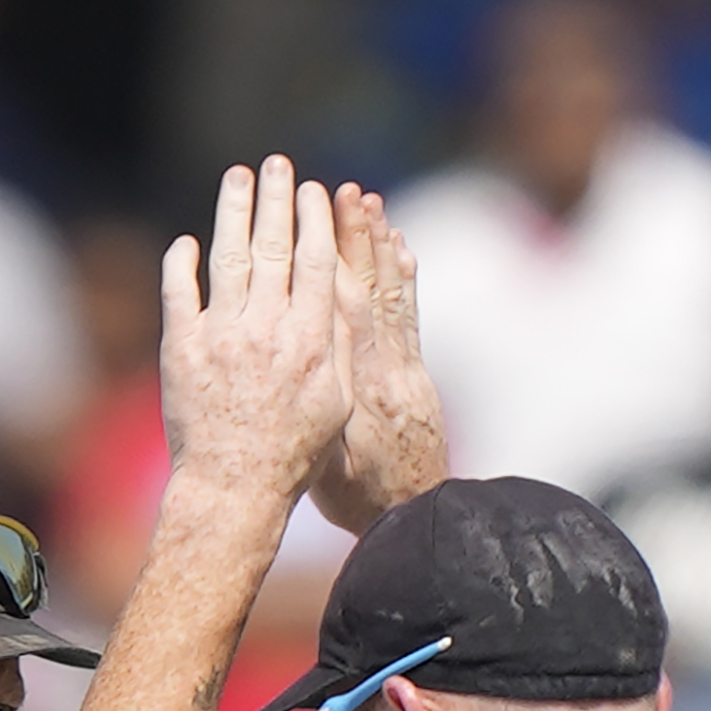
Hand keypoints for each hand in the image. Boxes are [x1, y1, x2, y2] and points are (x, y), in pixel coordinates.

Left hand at [160, 156, 349, 507]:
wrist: (233, 487)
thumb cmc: (294, 453)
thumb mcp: (336, 401)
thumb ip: (336, 344)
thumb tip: (339, 293)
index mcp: (309, 339)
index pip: (314, 261)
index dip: (313, 219)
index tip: (313, 190)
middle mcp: (265, 329)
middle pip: (273, 246)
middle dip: (275, 198)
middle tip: (276, 164)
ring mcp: (219, 336)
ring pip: (227, 257)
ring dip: (233, 211)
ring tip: (237, 177)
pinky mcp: (180, 350)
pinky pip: (179, 292)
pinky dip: (182, 263)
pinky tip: (188, 242)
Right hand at [309, 182, 446, 534]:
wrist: (414, 517)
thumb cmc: (357, 499)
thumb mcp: (325, 469)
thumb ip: (315, 423)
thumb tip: (294, 381)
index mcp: (358, 390)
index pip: (348, 314)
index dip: (338, 264)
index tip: (324, 222)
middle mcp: (387, 371)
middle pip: (372, 292)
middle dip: (359, 239)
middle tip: (350, 192)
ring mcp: (406, 369)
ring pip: (394, 296)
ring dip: (381, 246)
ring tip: (372, 202)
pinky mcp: (417, 374)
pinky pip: (411, 316)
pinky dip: (405, 278)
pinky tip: (401, 245)